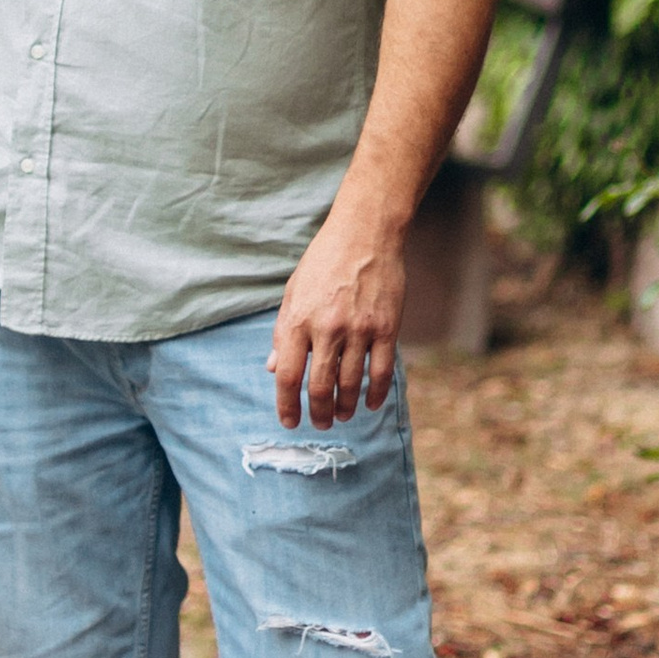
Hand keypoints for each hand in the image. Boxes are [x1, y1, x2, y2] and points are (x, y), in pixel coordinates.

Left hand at [268, 191, 409, 427]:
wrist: (365, 233)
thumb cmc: (324, 262)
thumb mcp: (293, 292)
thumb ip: (283, 332)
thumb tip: (271, 368)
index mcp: (298, 320)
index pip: (287, 375)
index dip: (286, 405)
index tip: (289, 421)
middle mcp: (327, 328)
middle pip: (319, 386)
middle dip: (318, 413)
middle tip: (320, 424)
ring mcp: (359, 329)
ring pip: (350, 384)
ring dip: (345, 407)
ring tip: (342, 415)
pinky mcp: (387, 328)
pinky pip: (381, 371)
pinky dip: (375, 393)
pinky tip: (370, 404)